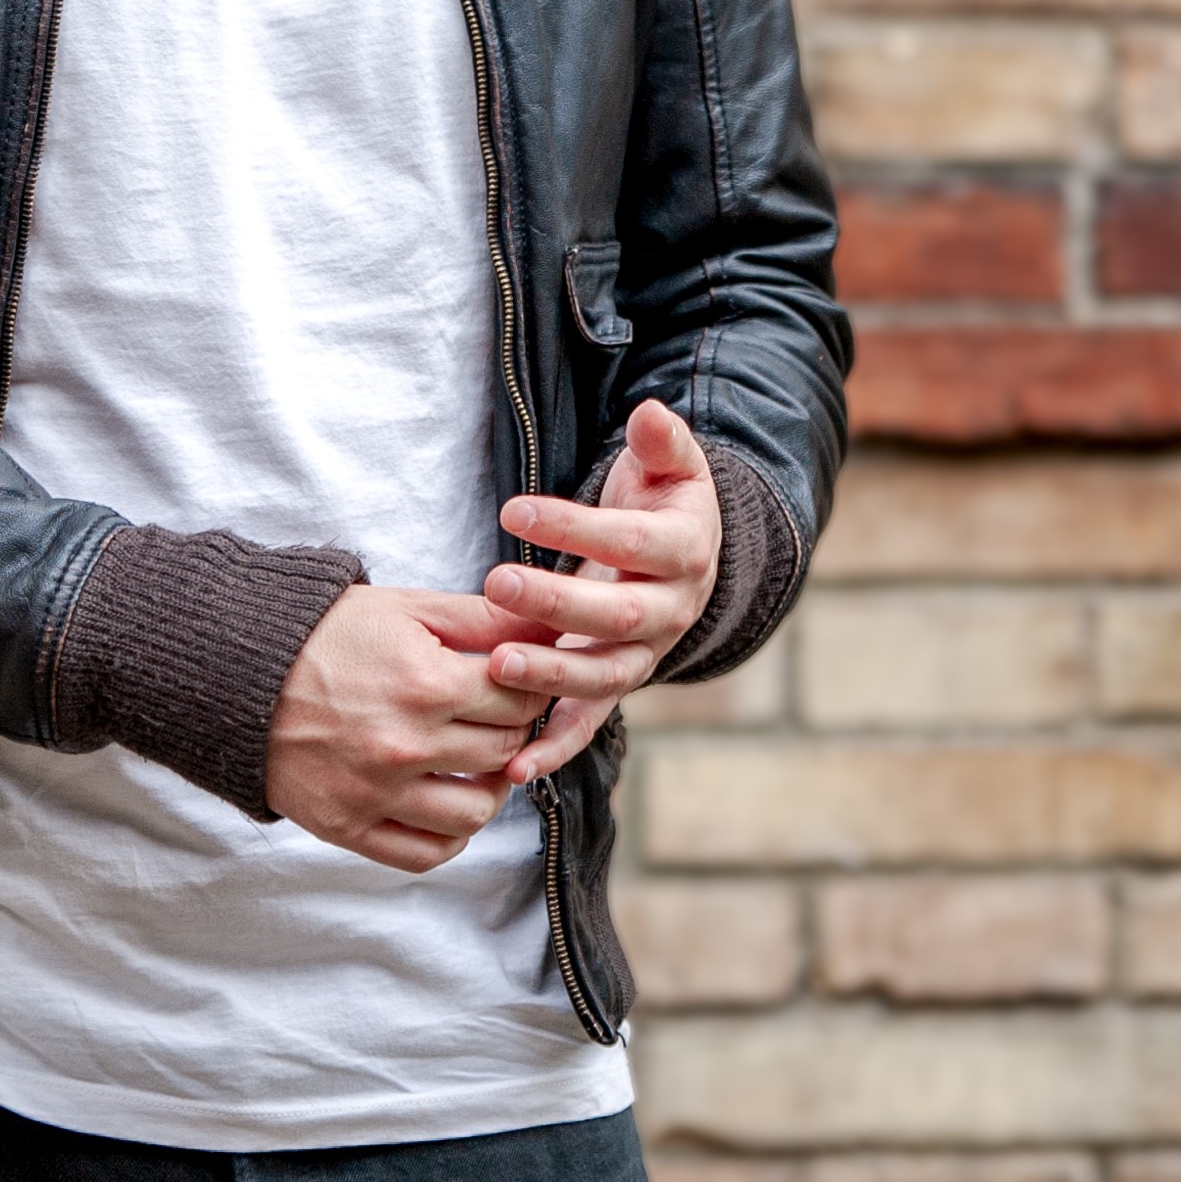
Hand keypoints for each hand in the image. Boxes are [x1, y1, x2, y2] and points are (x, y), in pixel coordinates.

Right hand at [266, 584, 550, 873]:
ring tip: (475, 763)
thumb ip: (482, 619)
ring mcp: (375, 793)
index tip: (515, 681)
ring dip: (489, 788)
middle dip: (512, 731)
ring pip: (475, 813)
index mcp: (423, 684)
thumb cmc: (325, 633)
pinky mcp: (347, 827)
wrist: (235, 672)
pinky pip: (426, 854)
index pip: (518, 700)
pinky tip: (446, 802)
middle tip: (496, 717)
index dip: (527, 687)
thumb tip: (550, 625)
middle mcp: (404, 746)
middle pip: (503, 753)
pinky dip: (450, 837)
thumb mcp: (405, 608)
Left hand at [484, 399, 720, 785]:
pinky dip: (554, 749)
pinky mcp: (615, 686)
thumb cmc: (662, 501)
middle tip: (497, 580)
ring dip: (551, 675)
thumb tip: (649, 414)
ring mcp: (644, 656)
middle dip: (558, 602)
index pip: (634, 541)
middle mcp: (671, 611)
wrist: (682, 555)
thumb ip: (663, 441)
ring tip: (496, 665)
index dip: (578, 527)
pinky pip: (588, 723)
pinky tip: (512, 768)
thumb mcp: (671, 464)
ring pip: (604, 675)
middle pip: (619, 614)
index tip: (516, 507)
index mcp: (683, 552)